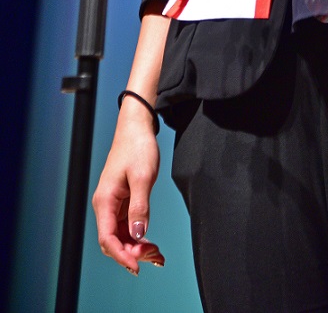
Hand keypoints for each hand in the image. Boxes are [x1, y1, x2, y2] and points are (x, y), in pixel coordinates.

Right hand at [92, 99, 163, 274]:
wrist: (137, 127)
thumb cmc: (138, 147)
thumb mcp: (142, 176)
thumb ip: (140, 207)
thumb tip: (138, 235)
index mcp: (105, 201)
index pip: (108, 239)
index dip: (122, 255)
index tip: (138, 265)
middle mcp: (105, 206)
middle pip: (114, 241)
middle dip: (132, 253)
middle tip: (156, 257)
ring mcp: (114, 205)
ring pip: (121, 236)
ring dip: (137, 248)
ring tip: (157, 255)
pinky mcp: (123, 202)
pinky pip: (127, 227)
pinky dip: (138, 237)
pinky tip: (151, 244)